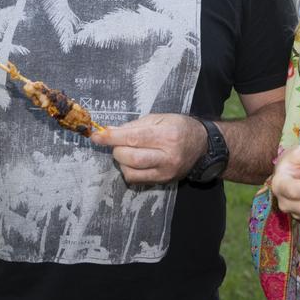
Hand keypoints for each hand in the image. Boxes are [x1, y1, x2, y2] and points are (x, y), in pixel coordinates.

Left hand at [90, 114, 205, 183]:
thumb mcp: (160, 118)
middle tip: (117, 142)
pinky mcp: (163, 181)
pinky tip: (134, 162)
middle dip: (117, 149)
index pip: (133, 138)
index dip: (111, 138)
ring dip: (121, 161)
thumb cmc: (180, 128)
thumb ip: (134, 125)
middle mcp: (168, 156)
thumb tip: (109, 131)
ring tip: (128, 151)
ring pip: (131, 172)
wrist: (203, 147)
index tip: (96, 136)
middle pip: (130, 157)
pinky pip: (136, 180)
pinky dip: (128, 170)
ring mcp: (166, 172)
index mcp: (168, 135)